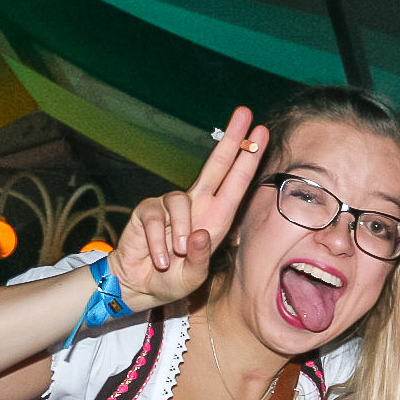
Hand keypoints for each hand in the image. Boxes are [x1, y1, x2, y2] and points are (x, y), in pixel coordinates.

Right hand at [111, 107, 266, 309]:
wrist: (139, 286)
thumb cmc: (173, 279)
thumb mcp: (194, 276)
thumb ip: (199, 258)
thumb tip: (197, 233)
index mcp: (217, 217)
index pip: (237, 182)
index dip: (248, 157)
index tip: (261, 132)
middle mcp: (198, 205)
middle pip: (216, 165)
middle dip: (231, 139)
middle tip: (244, 113)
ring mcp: (171, 205)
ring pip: (180, 201)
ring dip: (178, 231)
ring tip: (174, 255)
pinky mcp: (148, 211)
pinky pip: (156, 219)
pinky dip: (158, 242)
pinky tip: (159, 258)